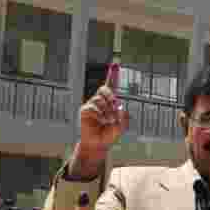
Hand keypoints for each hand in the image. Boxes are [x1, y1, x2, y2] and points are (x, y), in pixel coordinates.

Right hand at [71, 63, 129, 178]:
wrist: (98, 145)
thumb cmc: (109, 135)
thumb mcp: (121, 127)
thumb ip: (123, 117)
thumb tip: (120, 106)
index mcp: (109, 103)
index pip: (111, 87)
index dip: (112, 76)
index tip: (115, 65)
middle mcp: (100, 102)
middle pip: (104, 89)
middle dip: (109, 94)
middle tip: (113, 102)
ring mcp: (92, 106)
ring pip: (99, 99)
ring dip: (105, 110)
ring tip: (106, 120)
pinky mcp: (85, 111)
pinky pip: (92, 107)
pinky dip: (98, 115)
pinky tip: (98, 122)